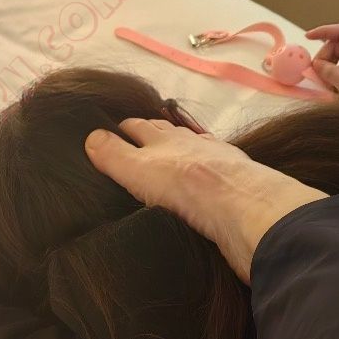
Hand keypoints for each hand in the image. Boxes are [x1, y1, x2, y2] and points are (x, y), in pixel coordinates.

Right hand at [85, 120, 326, 284]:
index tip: (111, 130)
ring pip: (194, 155)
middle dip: (151, 135)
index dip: (124, 127)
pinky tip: (202, 188)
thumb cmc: (188, 189)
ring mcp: (220, 168)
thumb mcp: (140, 170)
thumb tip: (90, 136)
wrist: (248, 211)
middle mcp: (195, 149)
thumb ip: (116, 155)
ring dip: (180, 155)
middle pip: (169, 136)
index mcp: (168, 141)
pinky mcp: (236, 194)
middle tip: (135, 140)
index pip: (140, 127)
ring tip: (166, 162)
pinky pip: (214, 179)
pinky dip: (202, 178)